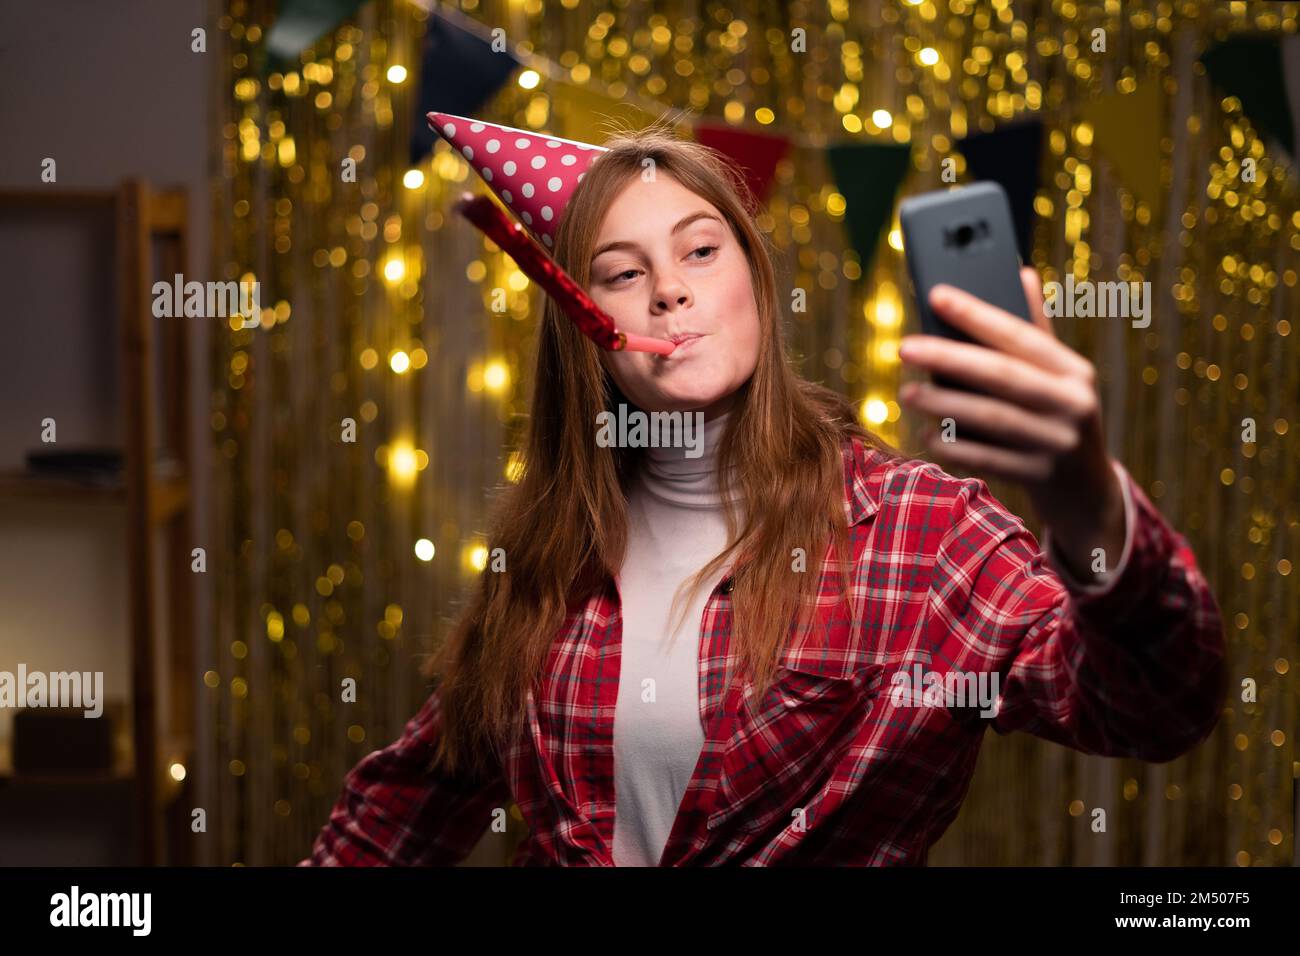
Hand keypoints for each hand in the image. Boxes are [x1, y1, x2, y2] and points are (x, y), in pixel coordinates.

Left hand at [896, 267, 1125, 582]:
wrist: (1087, 491)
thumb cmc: (1059, 419)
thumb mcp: (1060, 378)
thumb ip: (1036, 331)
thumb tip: (1020, 272)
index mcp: (1075, 371)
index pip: (1021, 335)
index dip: (977, 314)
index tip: (936, 295)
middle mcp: (1072, 404)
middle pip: (1002, 375)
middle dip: (950, 358)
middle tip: (904, 347)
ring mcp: (1057, 443)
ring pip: (992, 417)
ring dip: (944, 404)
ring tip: (908, 392)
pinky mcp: (1039, 476)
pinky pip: (988, 458)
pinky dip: (954, 446)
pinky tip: (927, 434)